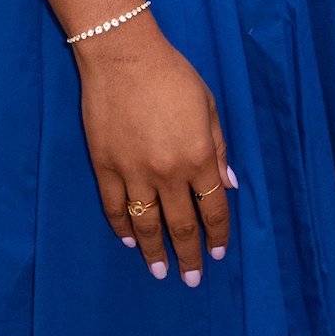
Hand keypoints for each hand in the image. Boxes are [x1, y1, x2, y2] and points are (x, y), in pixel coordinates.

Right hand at [73, 18, 234, 285]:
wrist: (123, 56)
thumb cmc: (172, 75)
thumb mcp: (209, 107)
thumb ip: (219, 150)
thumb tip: (229, 186)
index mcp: (199, 157)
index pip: (213, 208)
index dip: (217, 234)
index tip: (219, 253)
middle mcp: (169, 172)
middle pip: (182, 224)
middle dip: (189, 255)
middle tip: (192, 279)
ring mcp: (134, 172)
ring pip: (147, 223)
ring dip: (155, 251)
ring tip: (159, 271)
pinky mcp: (105, 166)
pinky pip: (115, 207)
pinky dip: (122, 227)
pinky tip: (130, 241)